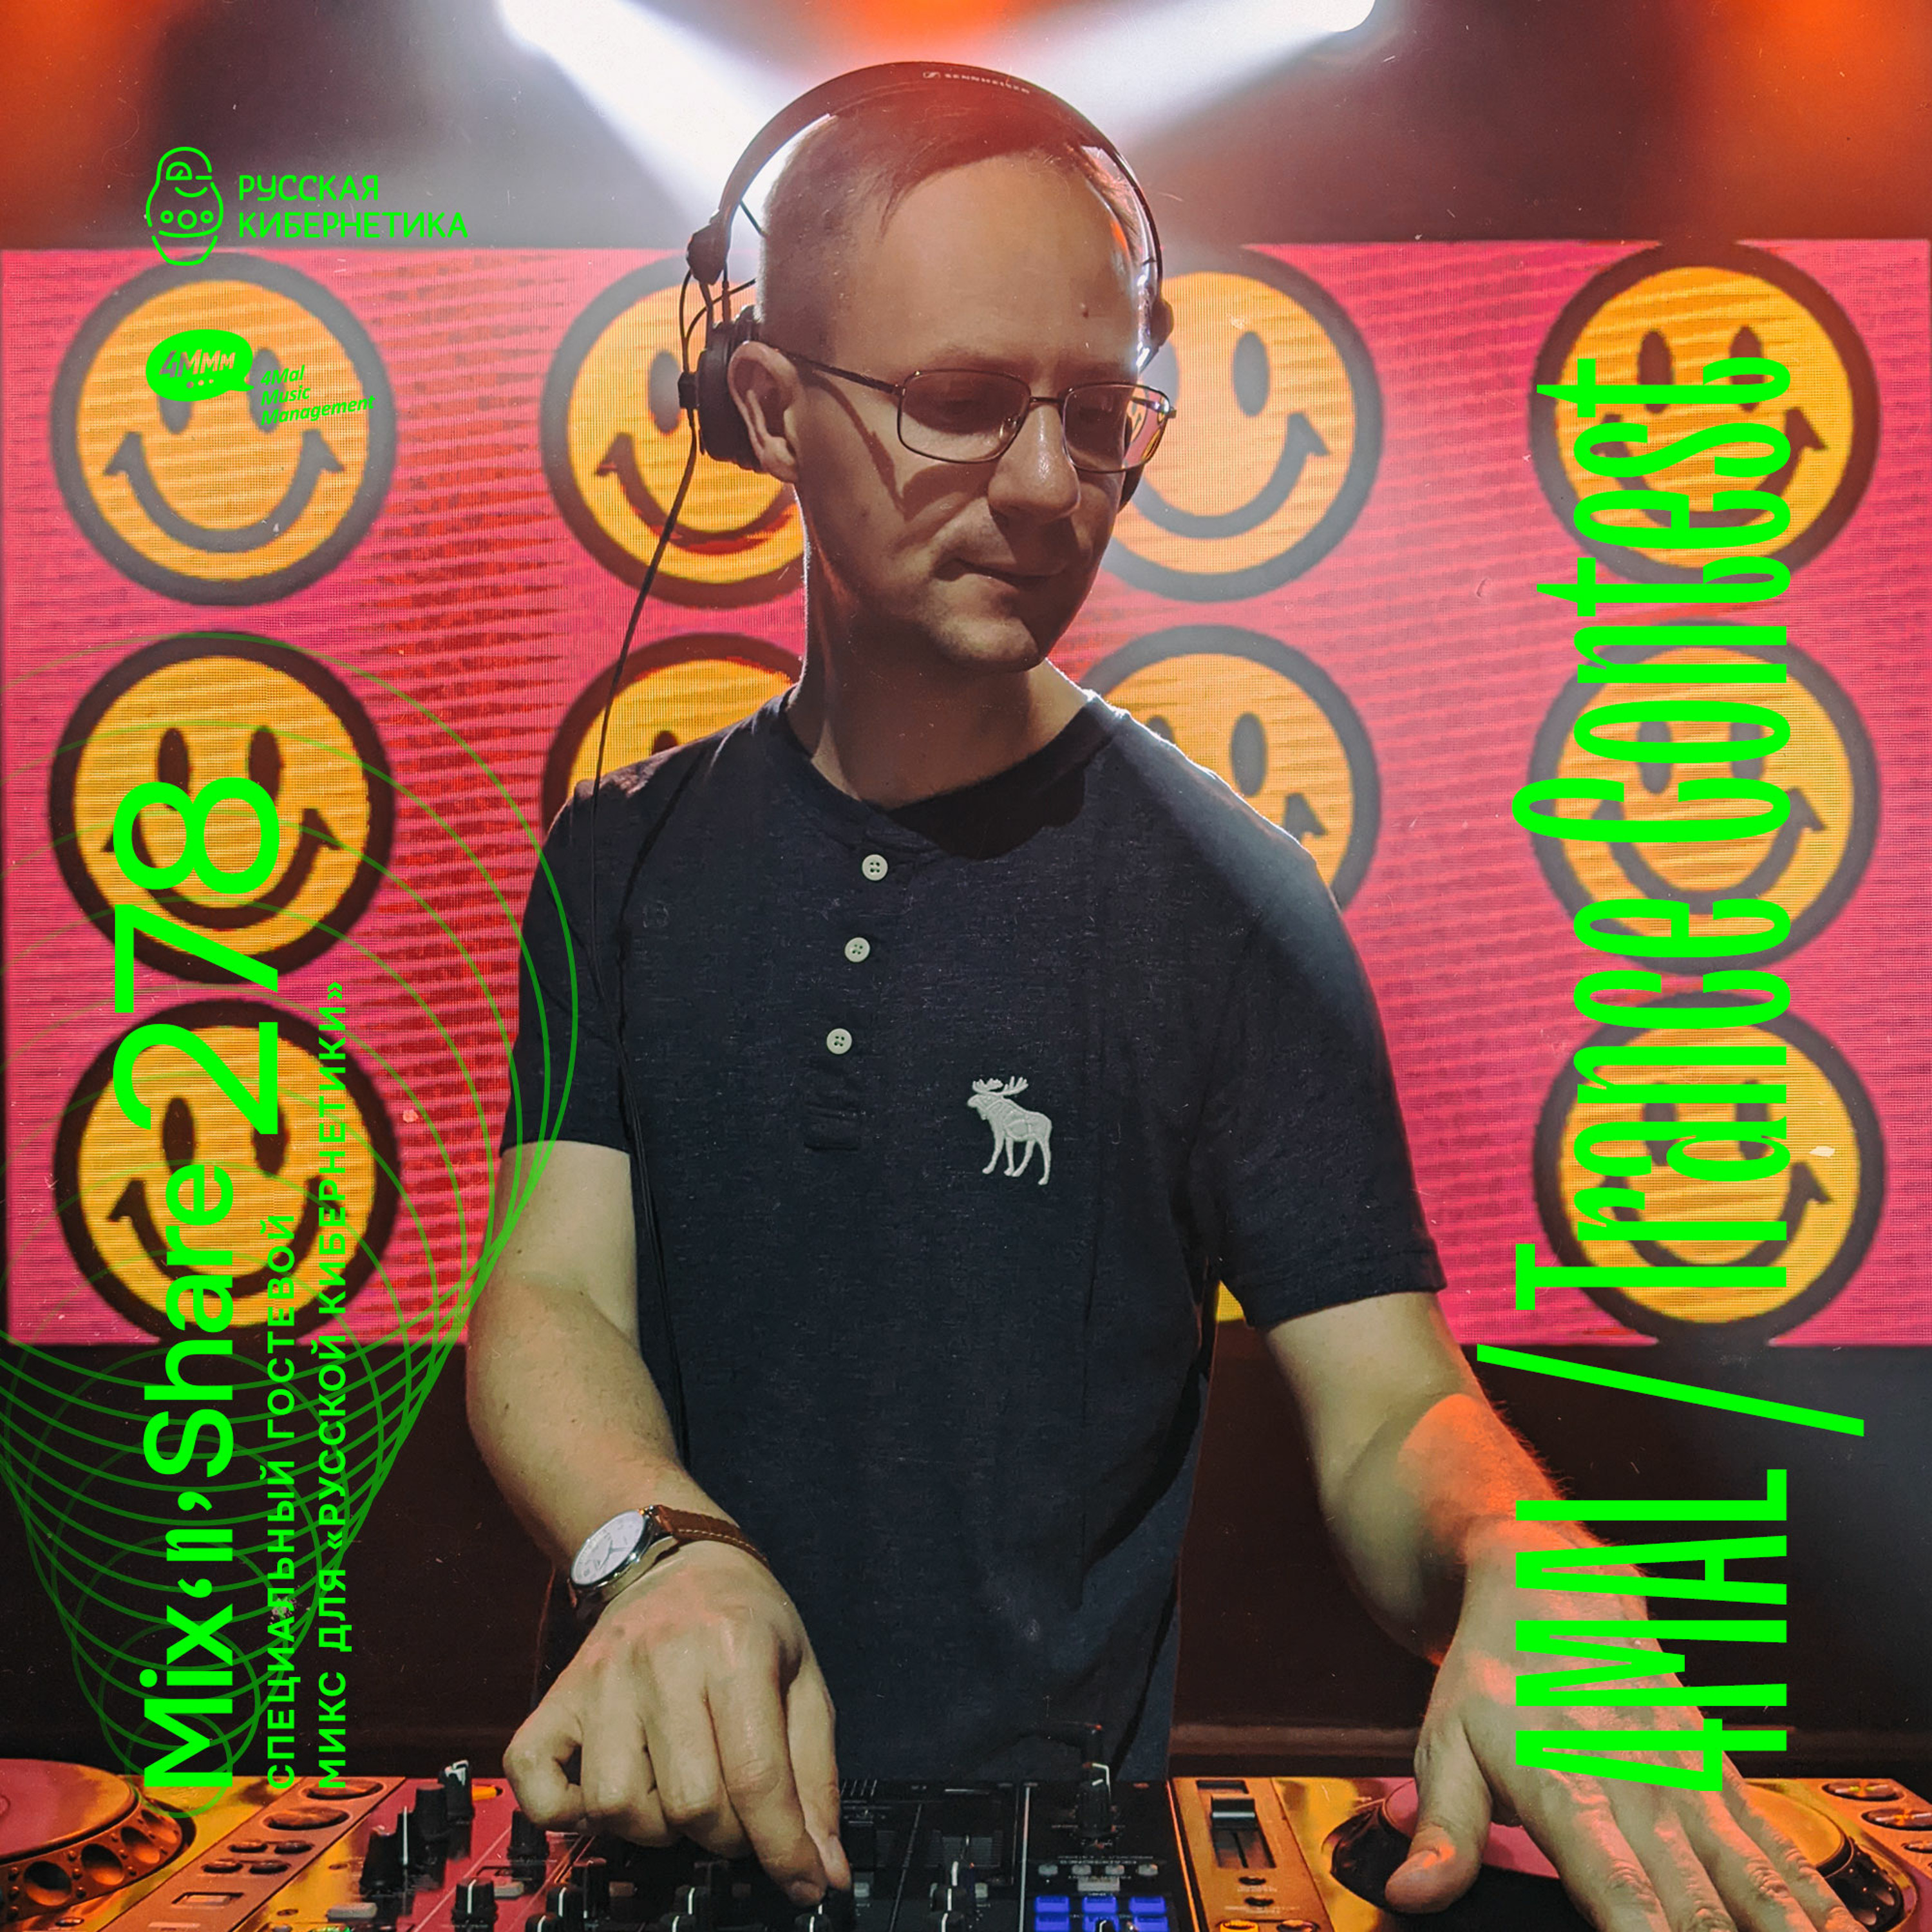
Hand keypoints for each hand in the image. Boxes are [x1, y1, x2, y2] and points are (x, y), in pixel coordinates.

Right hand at [503, 1541, 850, 1905]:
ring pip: (617, 1806)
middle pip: (690, 1803)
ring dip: (655, 1826)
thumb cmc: (749, 1624)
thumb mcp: (803, 1681)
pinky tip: (611, 1789)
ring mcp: (600, 1678)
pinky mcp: (556, 1695)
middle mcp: (662, 1659)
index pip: (757, 1779)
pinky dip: (567, 1810)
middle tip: (736, 1814)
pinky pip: (537, 1783)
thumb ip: (816, 1779)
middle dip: (725, 1835)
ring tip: (677, 1793)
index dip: (784, 1851)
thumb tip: (824, 1873)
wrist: (679, 1559)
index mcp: (735, 1648)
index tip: (804, 1886)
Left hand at [1385, 1534, 1859, 1931]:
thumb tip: (1413, 1895)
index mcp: (1566, 1782)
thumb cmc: (1493, 1675)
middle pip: (1694, 1893)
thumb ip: (1444, 1830)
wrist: (1549, 1582)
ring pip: (1748, 1870)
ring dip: (1783, 1925)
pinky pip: (1771, 1841)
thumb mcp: (1443, 1743)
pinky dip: (1808, 1891)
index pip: (1614, 1879)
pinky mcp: (1716, 1772)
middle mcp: (1637, 1782)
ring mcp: (1686, 1777)